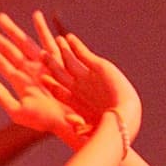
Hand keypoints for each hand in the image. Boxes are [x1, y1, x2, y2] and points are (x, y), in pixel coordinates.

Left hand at [0, 12, 85, 142]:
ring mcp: (41, 63)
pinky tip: (36, 15)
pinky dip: (42, 28)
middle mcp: (27, 69)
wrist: (66, 120)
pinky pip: (47, 41)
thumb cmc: (42, 120)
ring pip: (23, 42)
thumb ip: (2, 96)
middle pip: (8, 48)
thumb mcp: (17, 112)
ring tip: (0, 17)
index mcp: (18, 80)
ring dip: (12, 30)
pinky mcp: (56, 61)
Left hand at [41, 23, 141, 143]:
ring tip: (56, 40)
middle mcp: (80, 87)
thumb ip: (78, 125)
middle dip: (51, 64)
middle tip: (42, 54)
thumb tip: (69, 120)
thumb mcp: (89, 128)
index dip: (50, 83)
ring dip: (63, 50)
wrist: (124, 116)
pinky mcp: (99, 66)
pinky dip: (76, 46)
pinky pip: (84, 54)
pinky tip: (69, 37)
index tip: (41, 78)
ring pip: (71, 61)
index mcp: (74, 101)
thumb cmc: (107, 126)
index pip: (58, 90)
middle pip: (61, 73)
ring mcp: (88, 76)